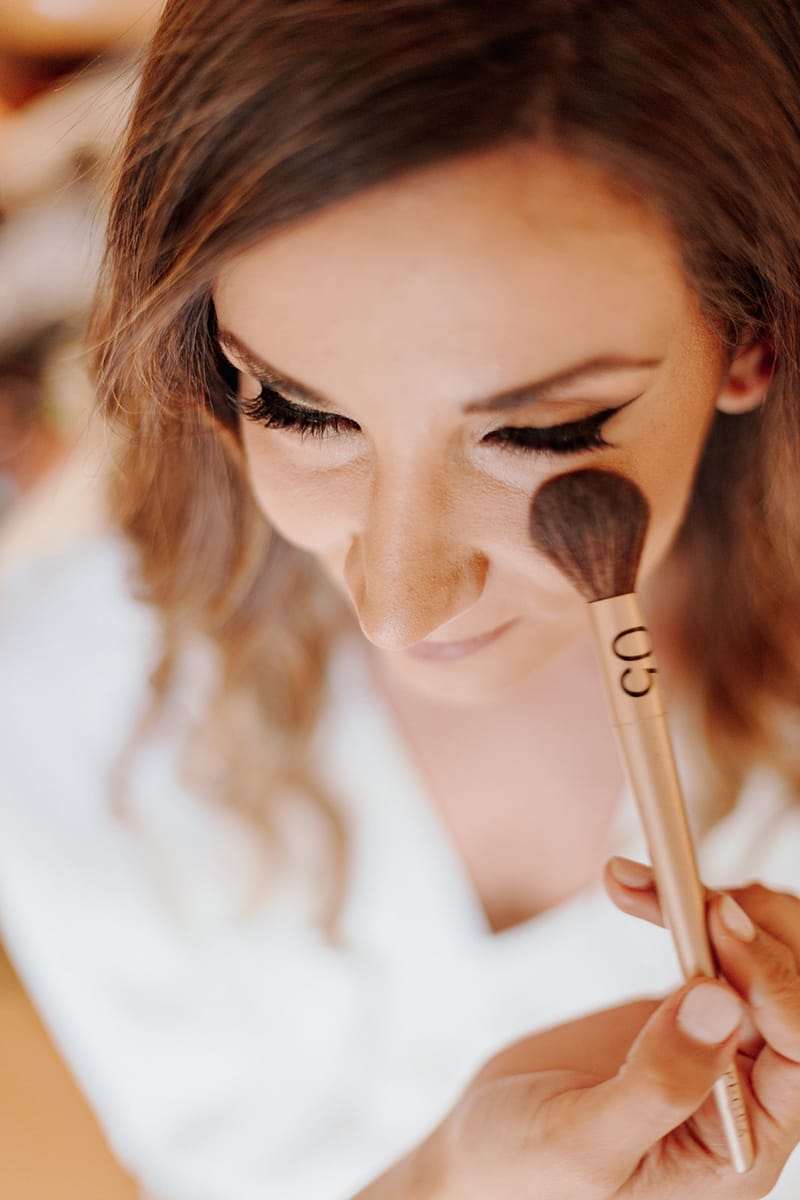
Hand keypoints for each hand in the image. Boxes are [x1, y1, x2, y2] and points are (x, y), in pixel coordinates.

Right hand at [425, 872, 797, 1197]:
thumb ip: (660, 1084)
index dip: (771, 977)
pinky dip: (680, 906)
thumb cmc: (528, 1176)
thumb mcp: (587, 1146)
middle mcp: (745, 1091)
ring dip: (722, 908)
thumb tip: (721, 1006)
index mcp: (745, 1141)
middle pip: (794, 991)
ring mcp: (715, 1045)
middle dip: (757, 929)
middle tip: (690, 896)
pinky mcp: (680, 1010)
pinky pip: (711, 948)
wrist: (483, 1153)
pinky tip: (632, 889)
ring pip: (765, 959)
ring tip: (654, 883)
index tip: (718, 922)